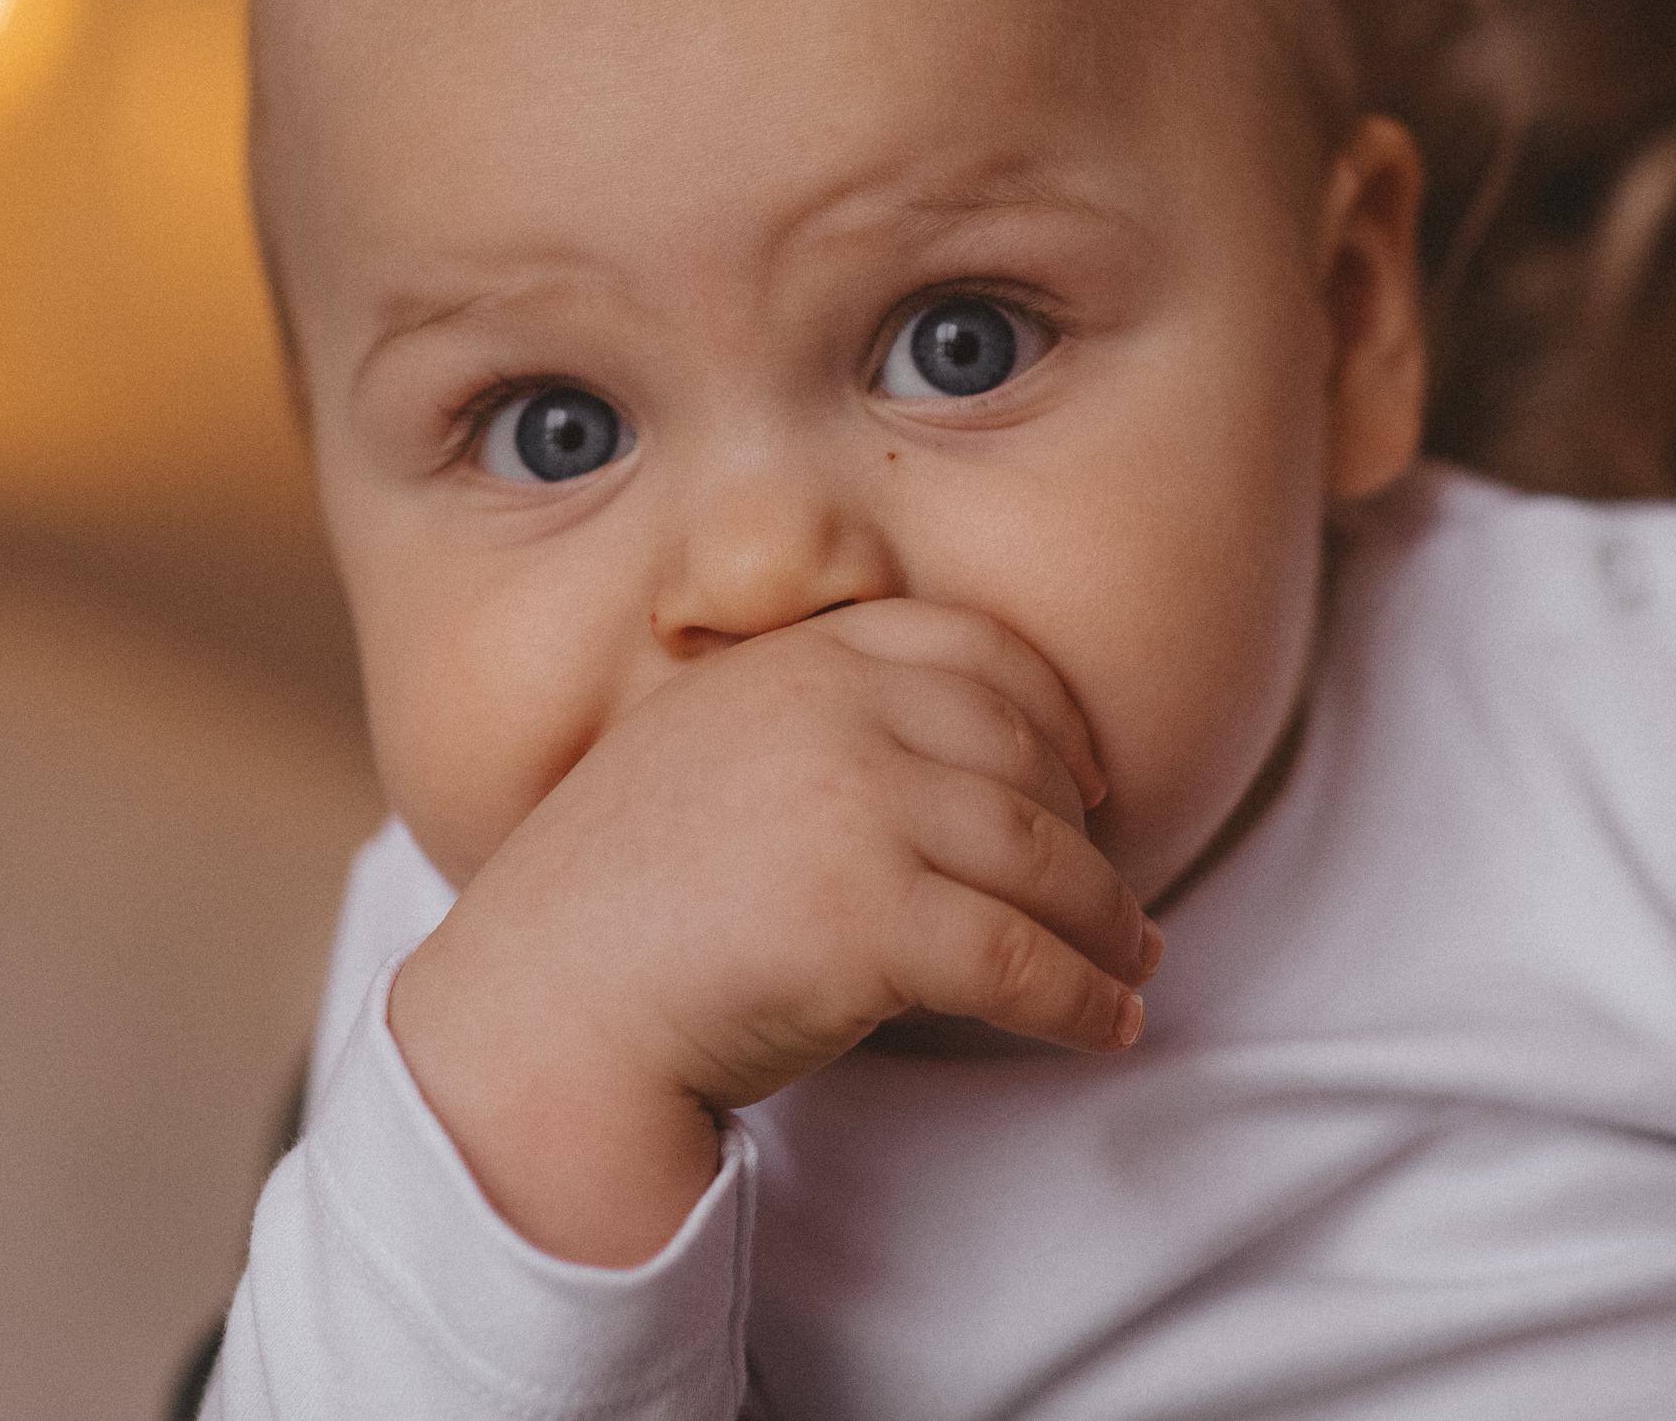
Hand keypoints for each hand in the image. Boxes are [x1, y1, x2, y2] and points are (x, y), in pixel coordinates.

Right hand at [388, 599, 1162, 1265]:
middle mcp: (832, 714)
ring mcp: (855, 810)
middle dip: (1091, 836)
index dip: (1054, 715)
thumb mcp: (708, 752)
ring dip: (1106, 924)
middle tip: (1119, 898)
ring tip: (1131, 963)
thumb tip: (956, 769)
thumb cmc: (623, 903)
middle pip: (1023, 759)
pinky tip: (1107, 1025)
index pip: (971, 649)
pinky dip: (1083, 999)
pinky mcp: (870, 920)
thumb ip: (813, 726)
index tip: (1088, 778)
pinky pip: (1024, 959)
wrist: (544, 1011)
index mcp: (795, 661)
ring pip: (1042, 860)